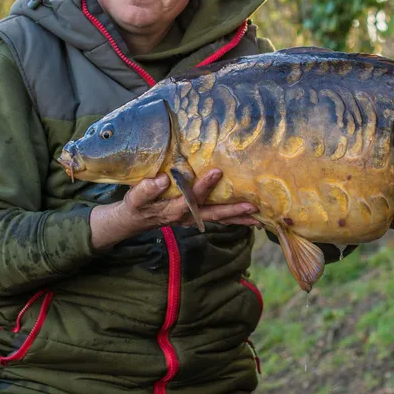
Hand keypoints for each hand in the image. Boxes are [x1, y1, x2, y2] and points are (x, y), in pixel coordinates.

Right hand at [89, 169, 258, 248]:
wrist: (133, 221)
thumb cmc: (134, 207)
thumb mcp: (134, 199)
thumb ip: (145, 190)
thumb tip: (162, 178)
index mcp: (171, 210)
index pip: (190, 198)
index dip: (203, 187)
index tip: (216, 172)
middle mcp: (186, 217)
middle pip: (212, 214)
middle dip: (233, 211)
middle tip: (252, 207)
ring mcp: (192, 219)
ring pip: (218, 220)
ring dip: (238, 219)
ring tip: (260, 218)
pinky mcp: (195, 217)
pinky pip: (217, 219)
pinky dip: (233, 219)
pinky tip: (249, 217)